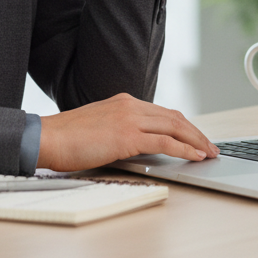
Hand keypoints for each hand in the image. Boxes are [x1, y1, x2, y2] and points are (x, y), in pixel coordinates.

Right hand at [36, 92, 219, 171]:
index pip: (162, 112)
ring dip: (196, 140)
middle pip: (174, 117)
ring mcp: (129, 118)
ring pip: (174, 127)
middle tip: (210, 146)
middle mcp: (130, 105)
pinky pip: (164, 142)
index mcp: (123, 101)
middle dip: (196, 132)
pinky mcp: (127, 136)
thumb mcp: (98, 128)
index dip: (183, 125)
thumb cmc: (66, 138)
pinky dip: (184, 149)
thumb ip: (119, 130)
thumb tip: (136, 147)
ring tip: (209, 153)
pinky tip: (194, 156)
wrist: (46, 137)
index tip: (195, 137)